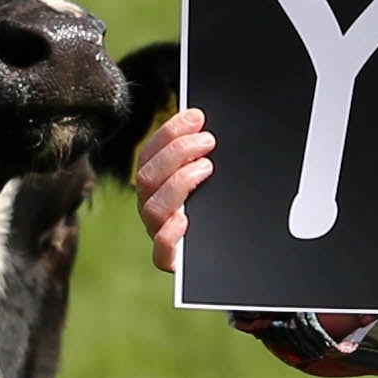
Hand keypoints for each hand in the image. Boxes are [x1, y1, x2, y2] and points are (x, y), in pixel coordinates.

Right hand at [135, 108, 214, 272]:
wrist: (231, 247)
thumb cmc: (219, 203)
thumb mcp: (211, 174)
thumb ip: (204, 152)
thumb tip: (207, 121)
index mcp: (156, 182)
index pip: (150, 152)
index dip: (170, 132)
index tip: (196, 117)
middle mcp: (151, 205)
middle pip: (146, 176)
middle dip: (177, 152)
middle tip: (208, 141)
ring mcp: (159, 231)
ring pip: (152, 208)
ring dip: (178, 183)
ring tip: (207, 169)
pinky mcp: (170, 259)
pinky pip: (160, 252)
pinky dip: (169, 235)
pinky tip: (186, 220)